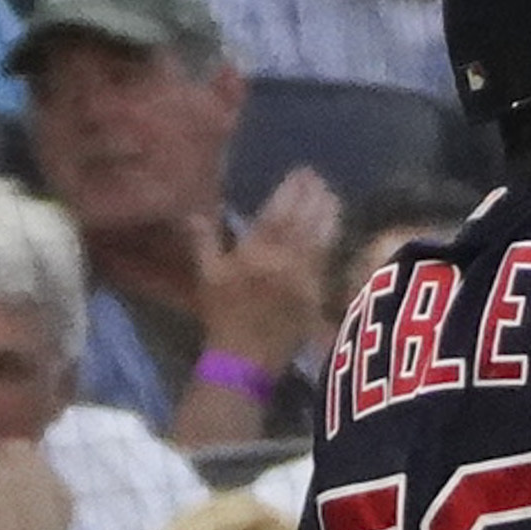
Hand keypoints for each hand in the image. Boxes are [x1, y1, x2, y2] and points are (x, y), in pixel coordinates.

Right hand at [193, 166, 340, 368]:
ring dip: (329, 213)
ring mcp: (304, 277)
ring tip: (332, 195)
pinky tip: (335, 228)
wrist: (244, 357)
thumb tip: (195, 209)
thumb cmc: (223, 313)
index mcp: (255, 251)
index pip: (279, 212)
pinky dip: (333, 240)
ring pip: (322, 237)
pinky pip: (328, 260)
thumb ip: (204, 238)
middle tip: (319, 178)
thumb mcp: (207, 274)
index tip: (301, 172)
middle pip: (305, 219)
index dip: (293, 190)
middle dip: (314, 195)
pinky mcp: (318, 294)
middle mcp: (284, 260)